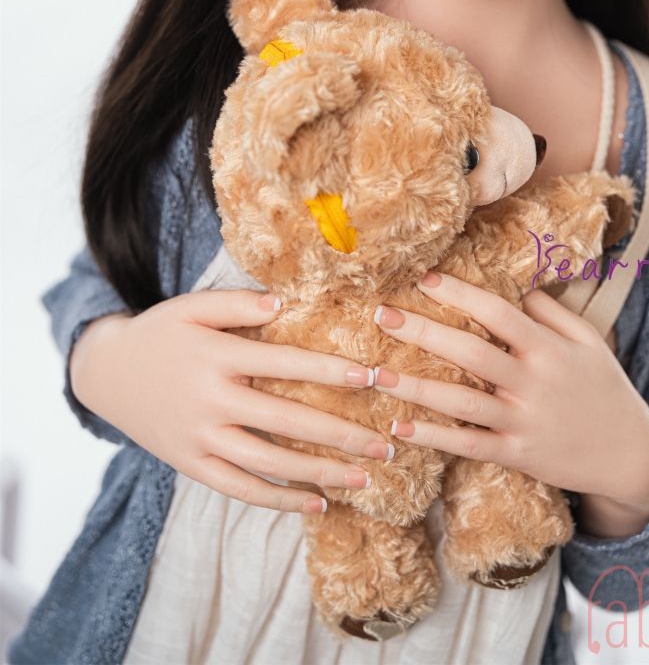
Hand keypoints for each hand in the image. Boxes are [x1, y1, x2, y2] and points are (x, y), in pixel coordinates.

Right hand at [69, 289, 391, 512]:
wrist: (103, 373)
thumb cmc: (160, 333)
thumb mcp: (190, 307)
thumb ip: (236, 305)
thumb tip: (284, 304)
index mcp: (217, 357)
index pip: (285, 363)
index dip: (330, 371)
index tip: (371, 378)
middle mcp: (211, 401)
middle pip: (286, 421)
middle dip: (340, 435)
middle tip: (384, 446)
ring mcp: (200, 438)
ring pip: (268, 463)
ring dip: (319, 473)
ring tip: (364, 479)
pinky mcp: (191, 465)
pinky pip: (239, 488)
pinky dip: (278, 500)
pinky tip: (316, 504)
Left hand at [372, 271, 648, 507]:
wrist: (630, 455)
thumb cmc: (604, 389)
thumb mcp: (588, 341)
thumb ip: (551, 311)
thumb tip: (512, 285)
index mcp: (548, 349)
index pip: (498, 313)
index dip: (460, 294)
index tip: (424, 277)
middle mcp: (533, 383)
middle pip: (471, 353)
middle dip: (424, 332)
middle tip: (382, 313)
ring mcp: (523, 423)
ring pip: (462, 403)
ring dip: (416, 388)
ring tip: (376, 372)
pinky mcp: (517, 456)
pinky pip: (469, 445)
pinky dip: (434, 437)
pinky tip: (400, 427)